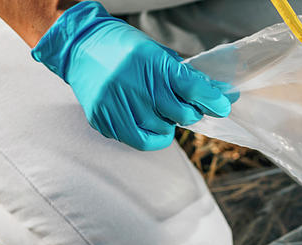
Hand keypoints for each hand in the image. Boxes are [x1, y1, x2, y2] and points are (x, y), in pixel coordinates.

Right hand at [31, 1, 233, 150]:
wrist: (79, 46)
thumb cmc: (122, 49)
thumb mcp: (156, 52)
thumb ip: (185, 76)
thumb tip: (217, 95)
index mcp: (151, 62)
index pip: (193, 88)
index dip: (212, 100)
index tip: (221, 105)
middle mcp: (135, 85)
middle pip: (183, 114)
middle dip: (191, 112)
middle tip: (184, 105)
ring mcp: (119, 105)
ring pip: (165, 130)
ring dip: (169, 123)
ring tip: (157, 108)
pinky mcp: (106, 120)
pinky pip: (142, 141)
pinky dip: (154, 137)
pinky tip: (151, 125)